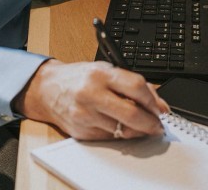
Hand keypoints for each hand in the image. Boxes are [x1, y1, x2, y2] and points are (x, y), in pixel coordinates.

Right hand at [13, 60, 169, 139]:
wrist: (47, 89)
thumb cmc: (79, 78)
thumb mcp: (105, 70)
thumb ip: (132, 84)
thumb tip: (158, 103)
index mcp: (100, 74)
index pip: (136, 87)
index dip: (153, 100)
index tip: (160, 108)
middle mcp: (91, 94)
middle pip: (131, 113)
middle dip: (150, 122)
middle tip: (157, 125)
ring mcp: (85, 115)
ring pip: (122, 130)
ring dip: (138, 132)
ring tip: (143, 127)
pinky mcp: (81, 131)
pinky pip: (110, 138)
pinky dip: (121, 135)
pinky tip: (123, 128)